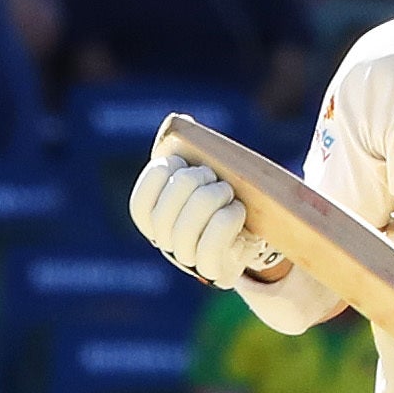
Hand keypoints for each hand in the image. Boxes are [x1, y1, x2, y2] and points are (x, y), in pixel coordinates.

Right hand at [129, 150, 276, 287]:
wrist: (253, 237)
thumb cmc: (222, 199)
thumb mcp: (201, 176)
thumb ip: (188, 154)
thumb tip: (183, 122)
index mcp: (153, 221)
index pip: (140, 203)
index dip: (157, 177)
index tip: (177, 160)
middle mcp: (165, 243)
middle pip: (167, 208)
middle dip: (192, 181)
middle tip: (211, 176)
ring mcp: (189, 260)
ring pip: (190, 222)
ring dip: (212, 197)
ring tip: (227, 191)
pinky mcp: (215, 270)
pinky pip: (214, 241)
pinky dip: (227, 219)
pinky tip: (237, 210)